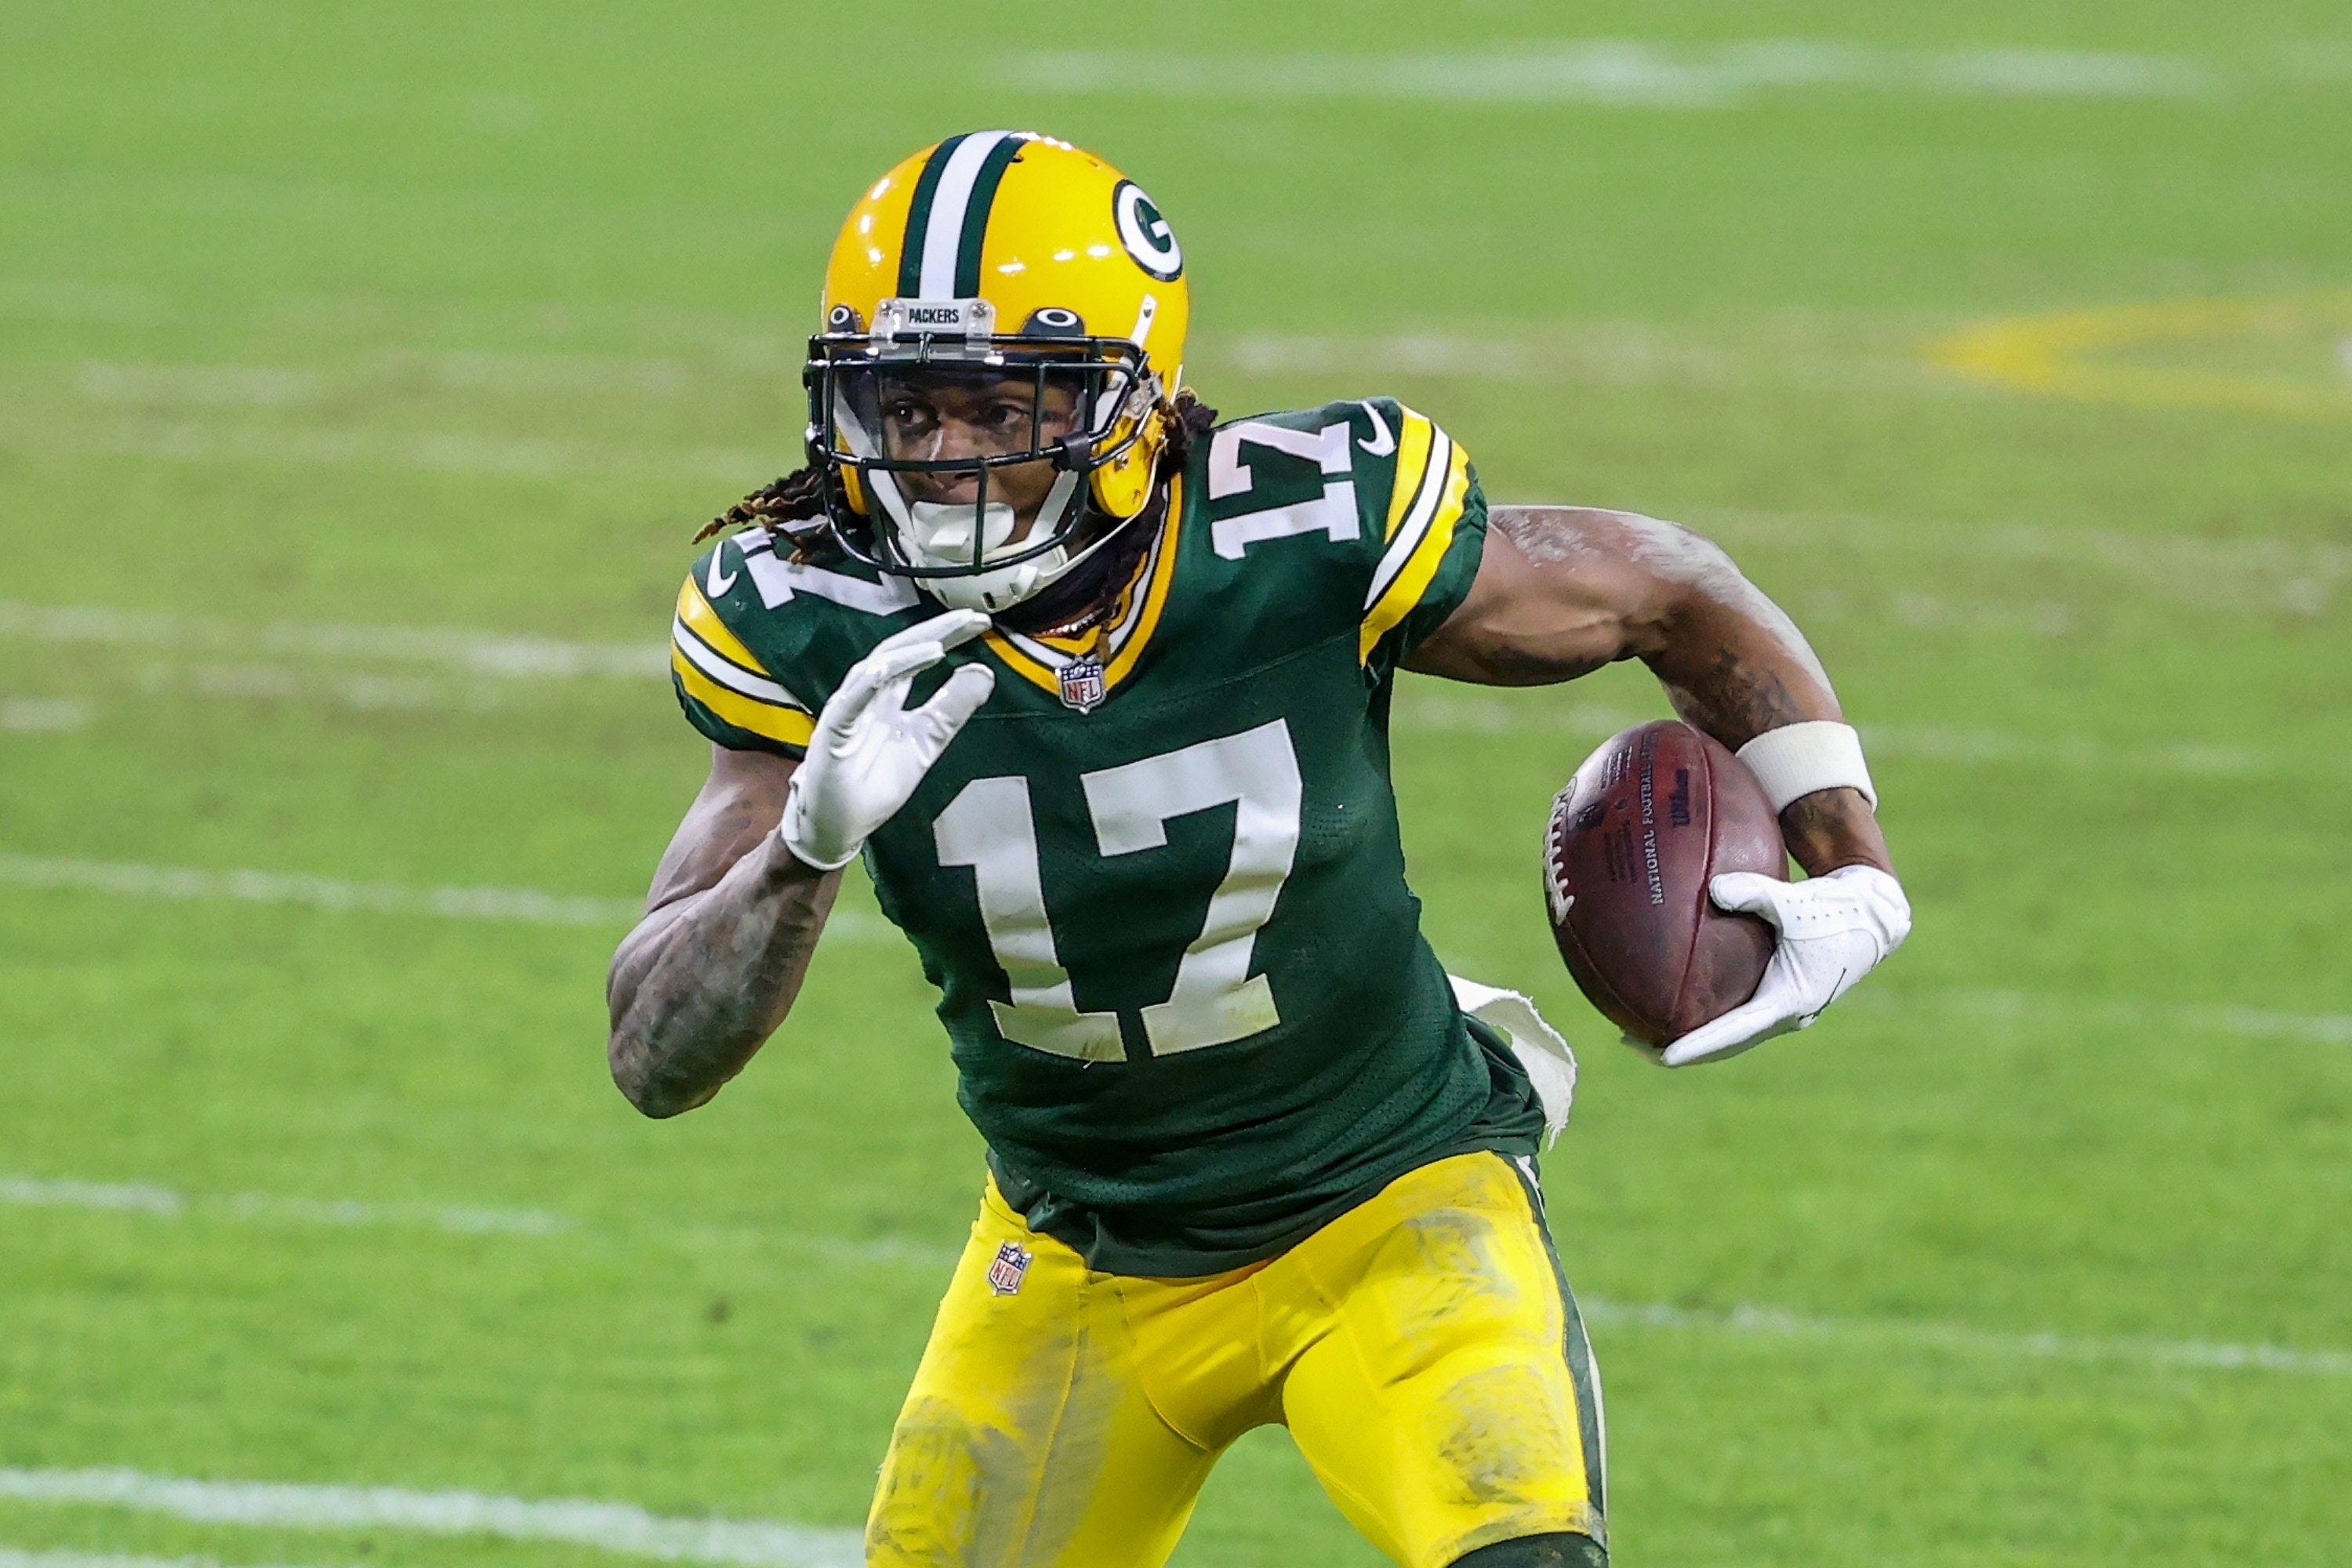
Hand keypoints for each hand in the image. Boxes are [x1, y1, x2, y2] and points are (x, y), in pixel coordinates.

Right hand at [778, 610, 994, 870]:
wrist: (840, 826)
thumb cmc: (874, 784)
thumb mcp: (926, 742)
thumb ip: (951, 710)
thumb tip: (984, 673)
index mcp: (888, 698)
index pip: (918, 655)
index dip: (946, 636)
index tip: (979, 622)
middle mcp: (867, 697)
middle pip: (898, 652)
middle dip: (932, 633)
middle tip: (968, 618)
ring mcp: (847, 713)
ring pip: (872, 672)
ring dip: (904, 655)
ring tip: (938, 645)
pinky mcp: (832, 735)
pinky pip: (847, 704)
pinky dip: (866, 685)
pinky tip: (885, 670)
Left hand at [1660, 864, 1911, 1067]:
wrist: (1873, 918)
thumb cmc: (1834, 908)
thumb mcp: (1794, 901)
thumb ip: (1754, 893)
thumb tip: (1713, 888)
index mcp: (1787, 1000)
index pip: (1732, 1033)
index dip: (1695, 1047)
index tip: (1661, 1056)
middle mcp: (1786, 1014)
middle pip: (1725, 1046)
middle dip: (1680, 1050)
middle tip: (1633, 1044)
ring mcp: (1787, 1012)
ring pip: (1732, 1038)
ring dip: (1693, 1041)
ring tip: (1645, 1034)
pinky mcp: (1785, 1001)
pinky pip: (1741, 1021)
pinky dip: (1712, 1023)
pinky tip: (1682, 1008)